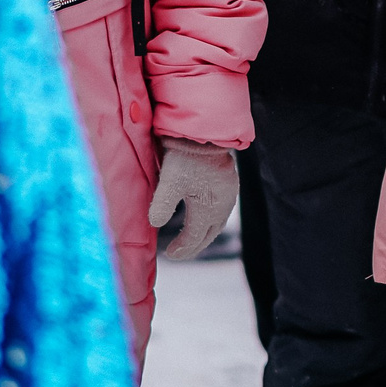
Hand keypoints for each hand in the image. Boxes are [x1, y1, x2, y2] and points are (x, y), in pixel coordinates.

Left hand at [148, 140, 238, 261]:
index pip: (194, 237)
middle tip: (180, 252)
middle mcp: (222, 205)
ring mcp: (229, 195)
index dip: (182, 248)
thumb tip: (155, 224)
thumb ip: (162, 205)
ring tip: (192, 239)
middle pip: (209, 234)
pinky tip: (204, 217)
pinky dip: (210, 221)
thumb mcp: (169, 181)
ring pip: (217, 223)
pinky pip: (222, 211)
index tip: (169, 254)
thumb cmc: (186, 157)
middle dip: (194, 246)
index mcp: (209, 208)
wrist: (205, 132)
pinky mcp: (230, 184)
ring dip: (204, 234)